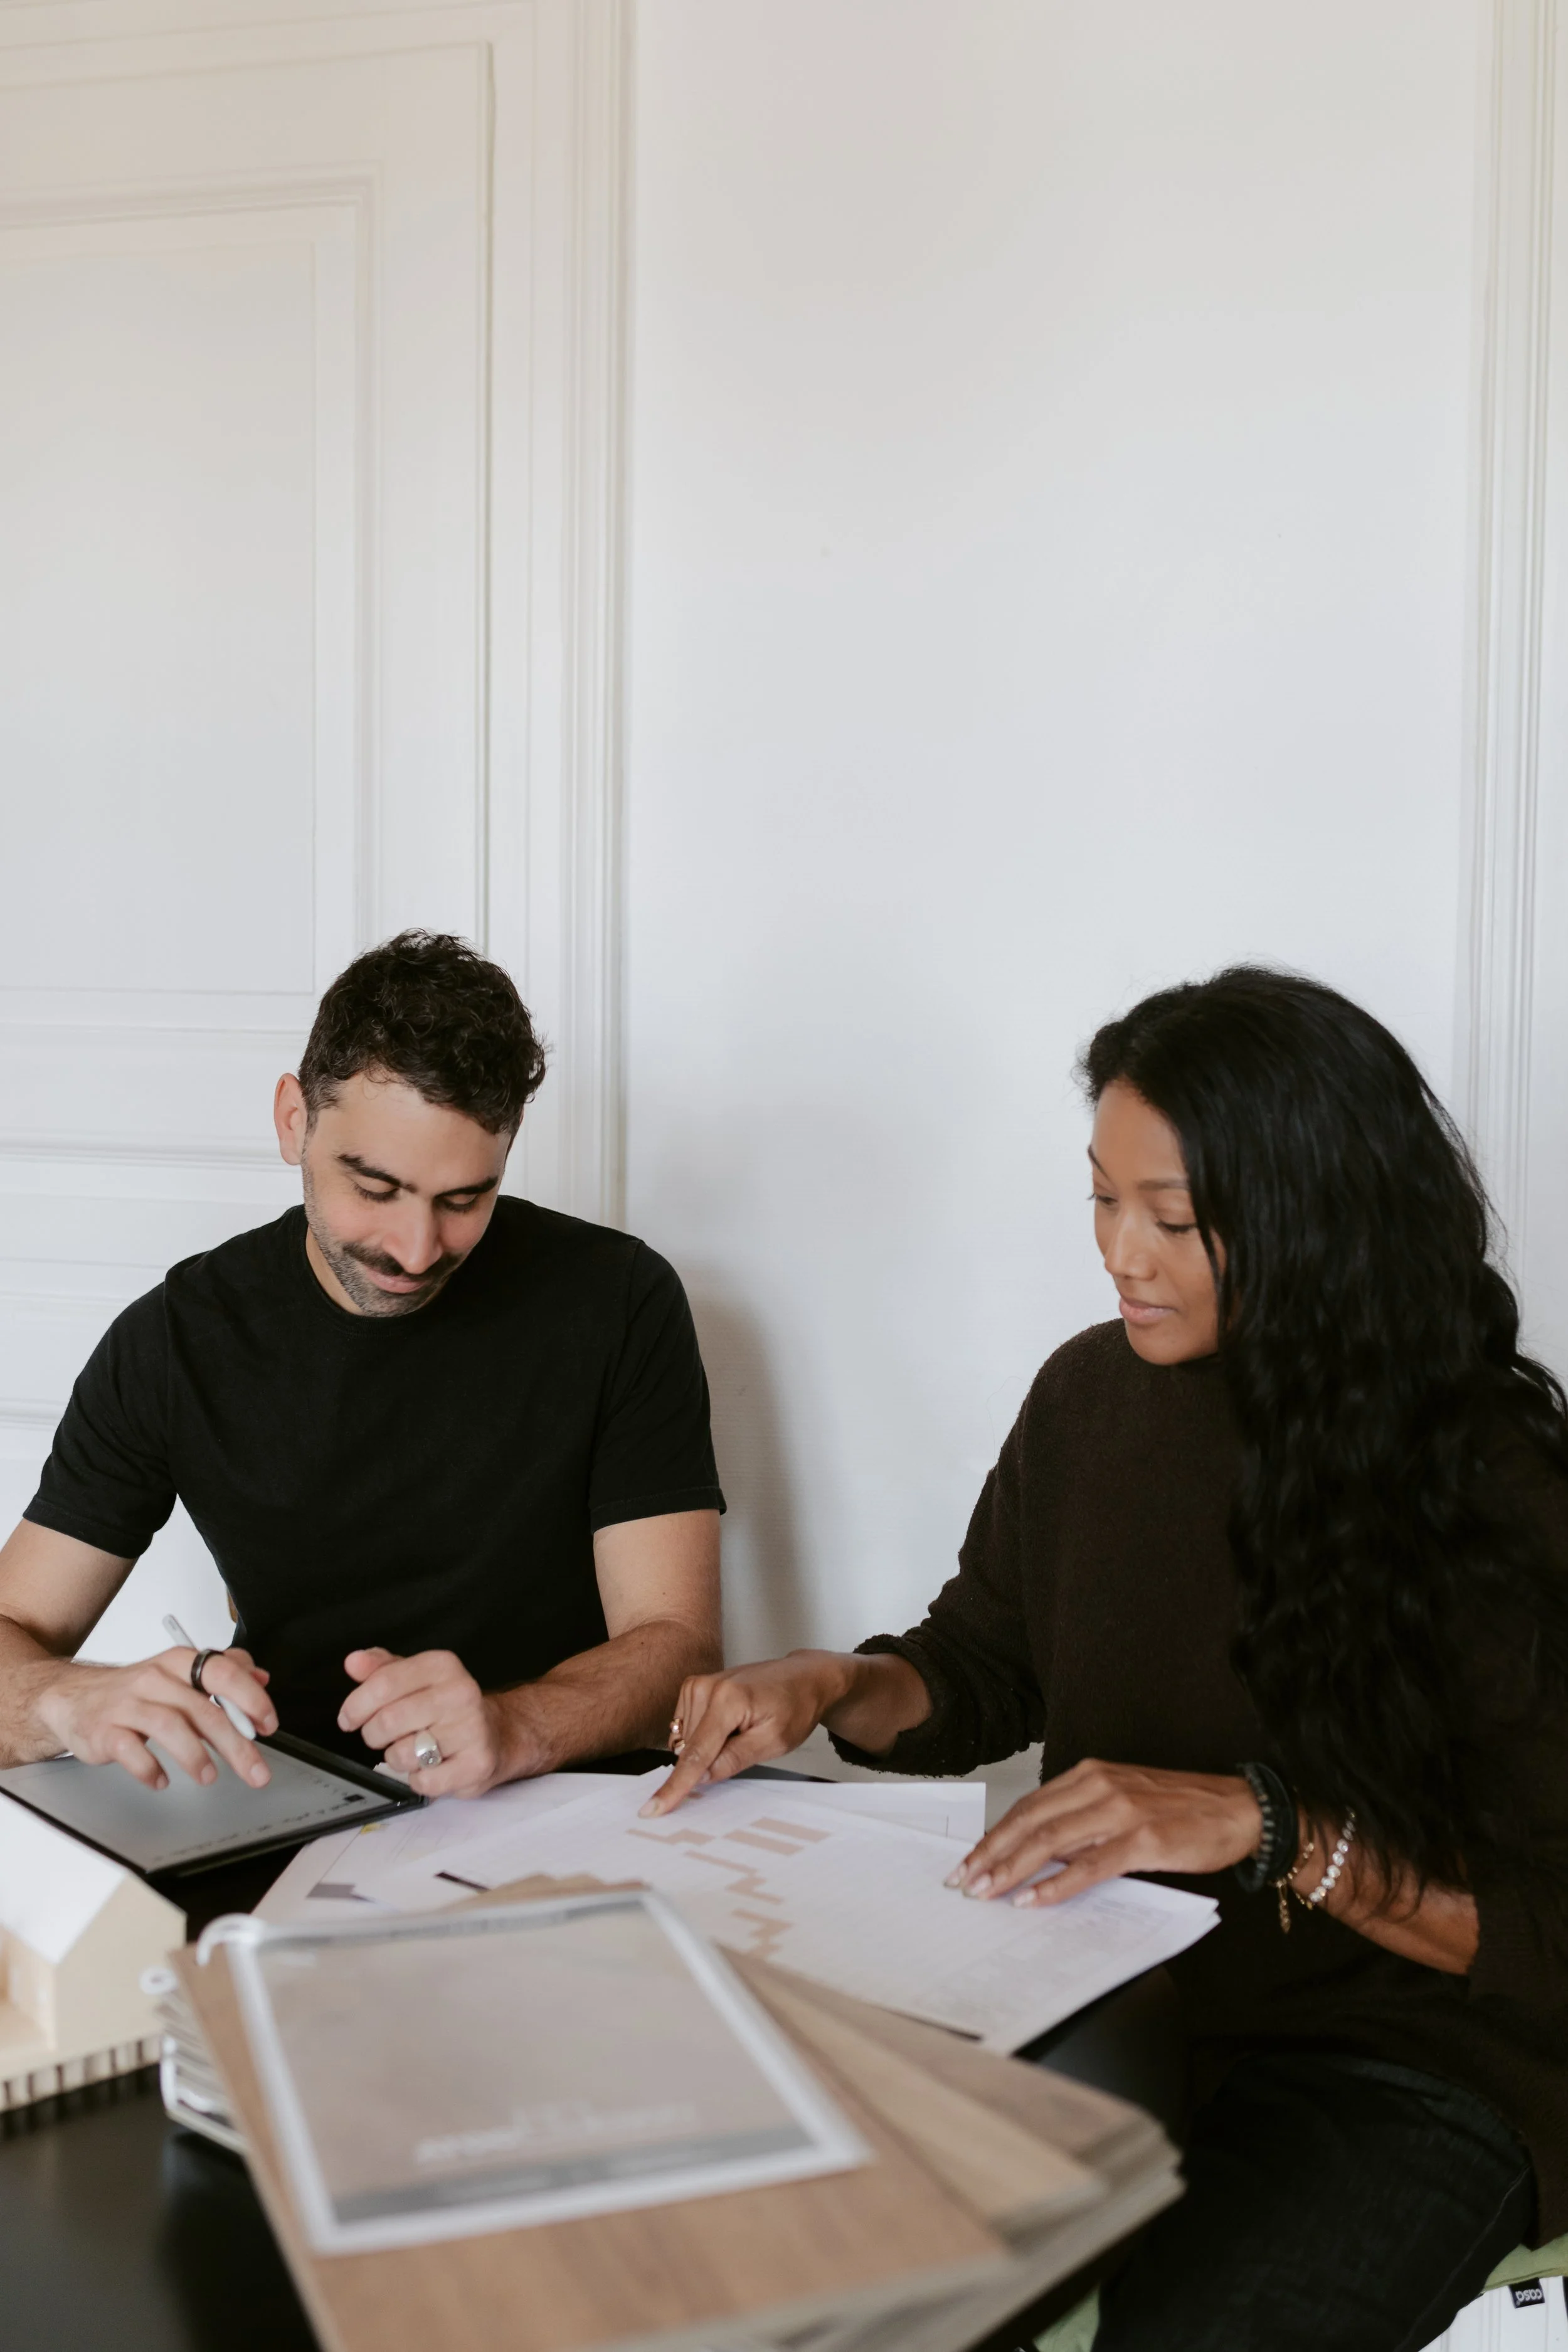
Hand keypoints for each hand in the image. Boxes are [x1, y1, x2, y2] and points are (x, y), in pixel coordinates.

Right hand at [35, 1647, 275, 1790]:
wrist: (72, 1698)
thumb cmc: (135, 1690)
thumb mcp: (180, 1672)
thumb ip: (223, 1672)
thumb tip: (262, 1678)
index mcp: (180, 1662)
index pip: (223, 1672)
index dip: (252, 1698)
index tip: (268, 1725)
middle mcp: (155, 1679)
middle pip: (203, 1709)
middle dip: (236, 1744)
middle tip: (255, 1771)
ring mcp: (128, 1705)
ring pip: (170, 1726)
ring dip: (195, 1756)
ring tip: (209, 1776)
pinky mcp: (105, 1730)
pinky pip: (130, 1751)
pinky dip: (149, 1769)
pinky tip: (161, 1780)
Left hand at [338, 1648, 509, 1797]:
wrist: (498, 1734)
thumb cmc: (447, 1707)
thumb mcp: (416, 1678)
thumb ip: (381, 1669)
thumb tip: (354, 1662)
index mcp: (442, 1665)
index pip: (383, 1683)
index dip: (356, 1705)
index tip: (349, 1718)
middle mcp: (460, 1693)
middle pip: (388, 1721)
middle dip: (374, 1735)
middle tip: (383, 1736)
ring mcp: (471, 1729)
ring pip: (402, 1755)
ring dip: (397, 1759)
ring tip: (414, 1750)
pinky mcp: (476, 1763)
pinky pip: (423, 1782)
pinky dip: (419, 1779)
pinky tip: (432, 1766)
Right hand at [638, 1654, 851, 1816]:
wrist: (803, 1678)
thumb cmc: (795, 1706)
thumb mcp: (774, 1741)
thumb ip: (734, 1759)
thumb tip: (701, 1777)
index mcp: (728, 1700)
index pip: (695, 1754)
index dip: (674, 1786)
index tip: (652, 1809)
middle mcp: (705, 1687)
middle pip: (689, 1750)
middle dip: (710, 1759)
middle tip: (745, 1742)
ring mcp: (696, 1685)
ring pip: (684, 1741)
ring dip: (707, 1747)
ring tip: (740, 1729)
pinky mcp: (693, 1687)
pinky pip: (686, 1729)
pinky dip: (703, 1736)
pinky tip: (728, 1725)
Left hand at [948, 1758, 1262, 1907]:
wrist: (1238, 1808)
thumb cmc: (1182, 1808)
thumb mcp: (1123, 1802)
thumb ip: (1083, 1821)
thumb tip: (1039, 1855)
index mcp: (1091, 1774)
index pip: (1029, 1805)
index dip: (996, 1835)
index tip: (970, 1860)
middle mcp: (1100, 1786)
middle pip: (1030, 1820)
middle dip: (992, 1853)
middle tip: (965, 1880)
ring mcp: (1121, 1811)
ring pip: (1052, 1840)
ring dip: (1013, 1868)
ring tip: (988, 1891)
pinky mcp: (1144, 1839)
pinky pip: (1090, 1865)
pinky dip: (1057, 1884)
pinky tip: (1035, 1899)